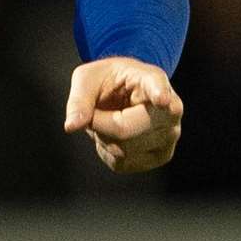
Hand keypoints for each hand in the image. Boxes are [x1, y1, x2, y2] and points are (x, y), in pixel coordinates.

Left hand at [64, 56, 182, 173]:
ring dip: (102, 137)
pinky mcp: (160, 156)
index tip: (161, 99)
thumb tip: (71, 126)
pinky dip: (108, 150)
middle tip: (95, 110)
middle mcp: (169, 110)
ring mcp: (169, 136)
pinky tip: (114, 134)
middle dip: (98, 122)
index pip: (157, 85)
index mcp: (152, 78)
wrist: (125, 92)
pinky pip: (123, 163)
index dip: (158, 93)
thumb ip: (78, 99)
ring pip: (123, 149)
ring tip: (108, 118)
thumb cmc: (108, 80)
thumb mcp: (87, 78)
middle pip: (125, 129)